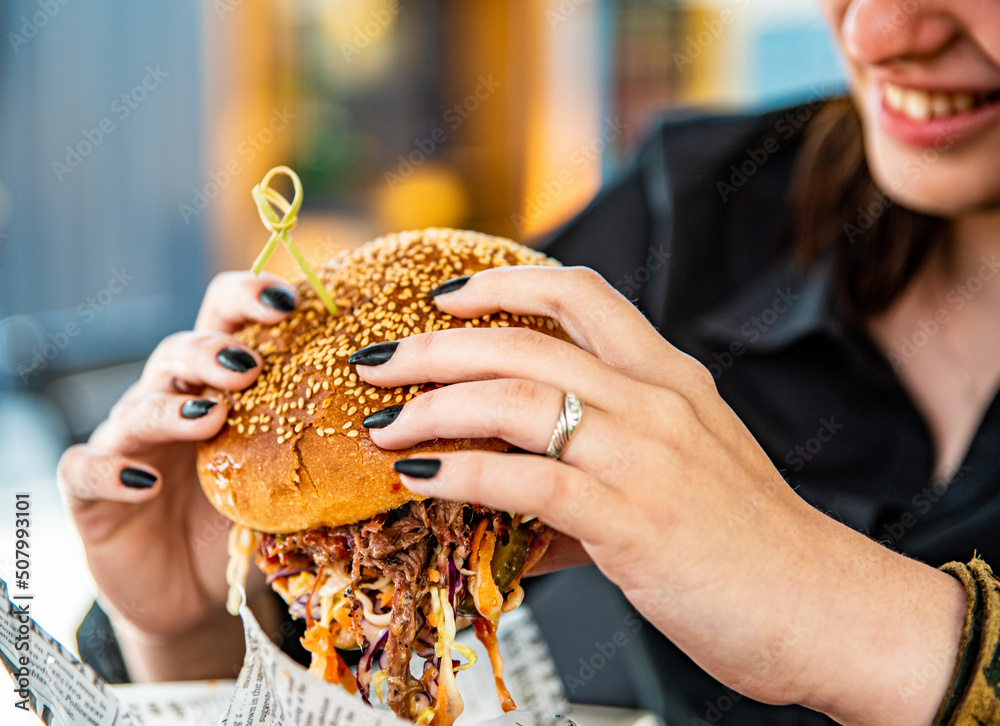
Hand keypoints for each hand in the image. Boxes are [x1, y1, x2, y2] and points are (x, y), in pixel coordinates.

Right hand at [57, 273, 296, 680]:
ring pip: (139, 403)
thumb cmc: (248, 522)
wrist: (193, 593)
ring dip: (173, 405)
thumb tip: (408, 440)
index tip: (291, 298)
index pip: (227, 318)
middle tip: (249, 364)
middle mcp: (173, 399)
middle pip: (181, 349)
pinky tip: (144, 478)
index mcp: (222, 384)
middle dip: (214, 349)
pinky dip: (112, 470)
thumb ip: (330, 453)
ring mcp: (128, 441)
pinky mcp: (92, 492)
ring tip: (211, 416)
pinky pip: (87, 469)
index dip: (251, 298)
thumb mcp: (293, 483)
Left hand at [352, 266, 965, 725]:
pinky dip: (462, 472)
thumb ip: (602, 472)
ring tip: (383, 424)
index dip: (504, 283)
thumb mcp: (685, 477)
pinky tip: (420, 478)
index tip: (447, 295)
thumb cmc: (756, 545)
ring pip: (515, 399)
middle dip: (435, 345)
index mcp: (670, 379)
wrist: (827, 608)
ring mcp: (644, 455)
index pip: (581, 293)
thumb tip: (518, 503)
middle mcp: (654, 401)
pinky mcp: (633, 518)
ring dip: (433, 406)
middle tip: (379, 360)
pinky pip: (528, 479)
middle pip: (522, 341)